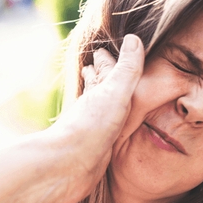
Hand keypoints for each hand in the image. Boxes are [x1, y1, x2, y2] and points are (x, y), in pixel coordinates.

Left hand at [43, 34, 144, 202]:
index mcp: (99, 91)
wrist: (69, 164)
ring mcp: (91, 129)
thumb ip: (127, 69)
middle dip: (99, 76)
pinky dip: (105, 125)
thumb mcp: (115, 92)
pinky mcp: (93, 149)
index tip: (103, 50)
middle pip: (97, 87)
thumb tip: (133, 38)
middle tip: (96, 65)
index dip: (106, 60)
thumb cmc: (92, 126)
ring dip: (99, 99)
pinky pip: (102, 131)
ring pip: (97, 108)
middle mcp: (92, 107)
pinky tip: (104, 130)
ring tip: (99, 93)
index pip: (104, 69)